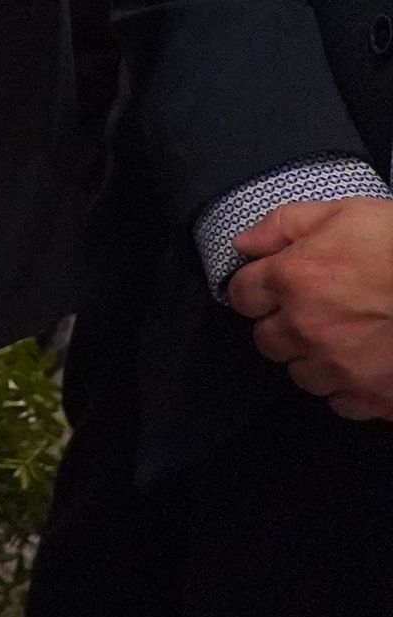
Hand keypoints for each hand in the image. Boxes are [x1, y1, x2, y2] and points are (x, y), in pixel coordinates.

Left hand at [226, 197, 392, 417]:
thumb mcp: (343, 212)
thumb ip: (284, 225)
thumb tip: (243, 243)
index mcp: (294, 279)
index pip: (242, 296)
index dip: (257, 290)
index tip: (276, 287)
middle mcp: (309, 328)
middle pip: (267, 341)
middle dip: (283, 326)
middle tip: (314, 312)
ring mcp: (342, 367)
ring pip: (301, 374)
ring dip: (314, 359)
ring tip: (344, 340)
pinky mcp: (375, 395)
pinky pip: (341, 404)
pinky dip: (349, 389)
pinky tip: (367, 367)